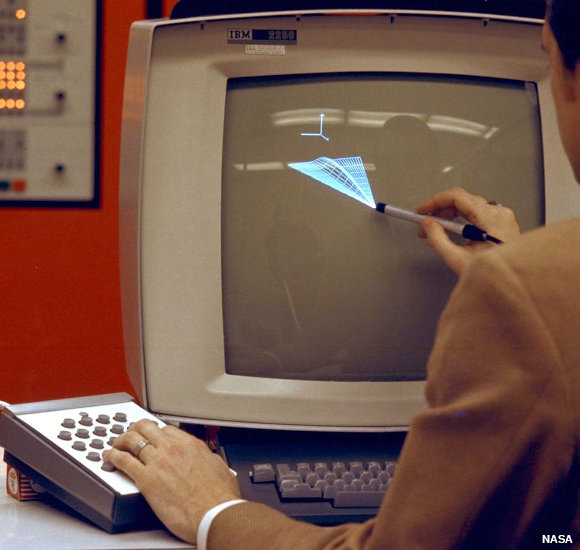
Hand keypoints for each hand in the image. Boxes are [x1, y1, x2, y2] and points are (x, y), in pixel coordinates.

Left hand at [102, 420, 240, 543]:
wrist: (213, 513)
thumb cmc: (219, 497)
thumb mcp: (219, 467)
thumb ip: (208, 459)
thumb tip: (207, 460)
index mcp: (190, 444)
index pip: (167, 428)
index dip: (157, 431)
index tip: (153, 435)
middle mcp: (172, 448)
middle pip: (146, 427)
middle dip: (136, 429)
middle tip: (131, 433)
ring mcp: (157, 462)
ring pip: (132, 440)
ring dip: (121, 440)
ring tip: (116, 443)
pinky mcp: (145, 479)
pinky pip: (124, 461)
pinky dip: (113, 457)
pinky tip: (109, 457)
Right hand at [416, 187, 519, 274]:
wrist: (514, 285)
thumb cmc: (495, 276)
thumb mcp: (458, 260)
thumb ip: (438, 241)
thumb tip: (428, 226)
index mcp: (491, 219)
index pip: (458, 197)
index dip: (435, 201)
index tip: (422, 210)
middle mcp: (499, 214)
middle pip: (463, 201)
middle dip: (440, 211)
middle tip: (426, 224)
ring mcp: (503, 218)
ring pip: (469, 206)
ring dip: (450, 215)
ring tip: (437, 230)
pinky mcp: (502, 223)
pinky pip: (478, 213)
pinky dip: (462, 219)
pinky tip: (453, 230)